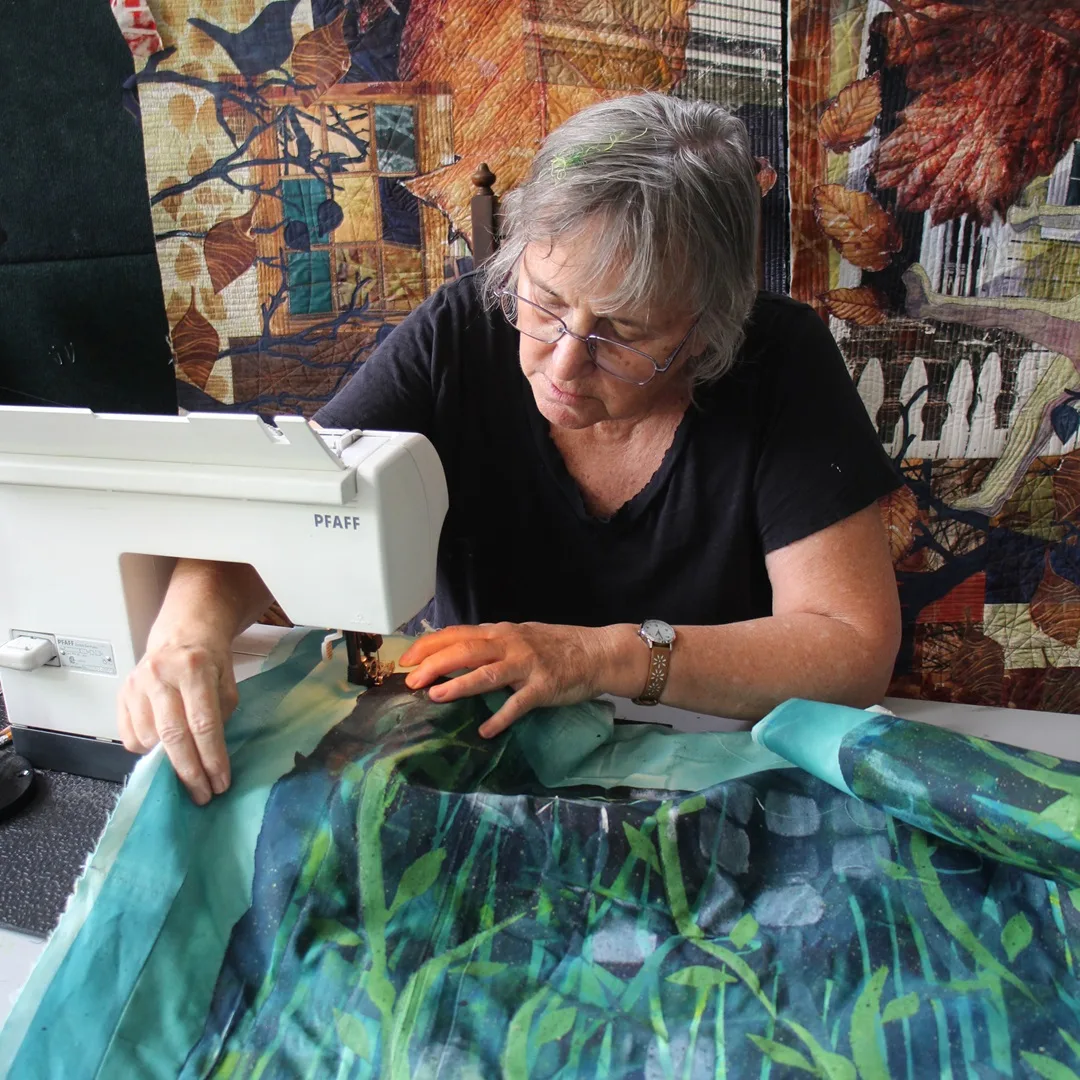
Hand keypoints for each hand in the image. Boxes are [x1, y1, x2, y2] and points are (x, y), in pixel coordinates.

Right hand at [117, 635, 238, 804]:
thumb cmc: (209, 660)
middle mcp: (159, 675)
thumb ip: (221, 715)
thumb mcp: (227, 681)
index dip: (212, 757)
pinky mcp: (121, 695)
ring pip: (149, 739)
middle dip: (189, 771)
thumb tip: (209, 757)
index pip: (203, 723)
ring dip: (168, 764)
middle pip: (172, 735)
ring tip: (187, 774)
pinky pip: (130, 737)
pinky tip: (164, 752)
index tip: (220, 782)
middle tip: (202, 794)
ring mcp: (136, 685)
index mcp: (193, 668)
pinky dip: (148, 751)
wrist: (181, 634)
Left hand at [399, 622, 618, 737]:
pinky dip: (500, 718)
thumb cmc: (558, 645)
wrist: (597, 652)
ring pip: (486, 673)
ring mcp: (527, 665)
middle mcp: (510, 645)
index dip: (429, 646)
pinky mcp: (543, 687)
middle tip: (412, 681)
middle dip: (434, 665)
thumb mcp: (521, 635)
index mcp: (501, 633)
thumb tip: (462, 645)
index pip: (457, 635)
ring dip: (459, 684)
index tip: (406, 660)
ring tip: (436, 695)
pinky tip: (486, 730)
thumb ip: (494, 641)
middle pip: (465, 651)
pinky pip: (518, 704)